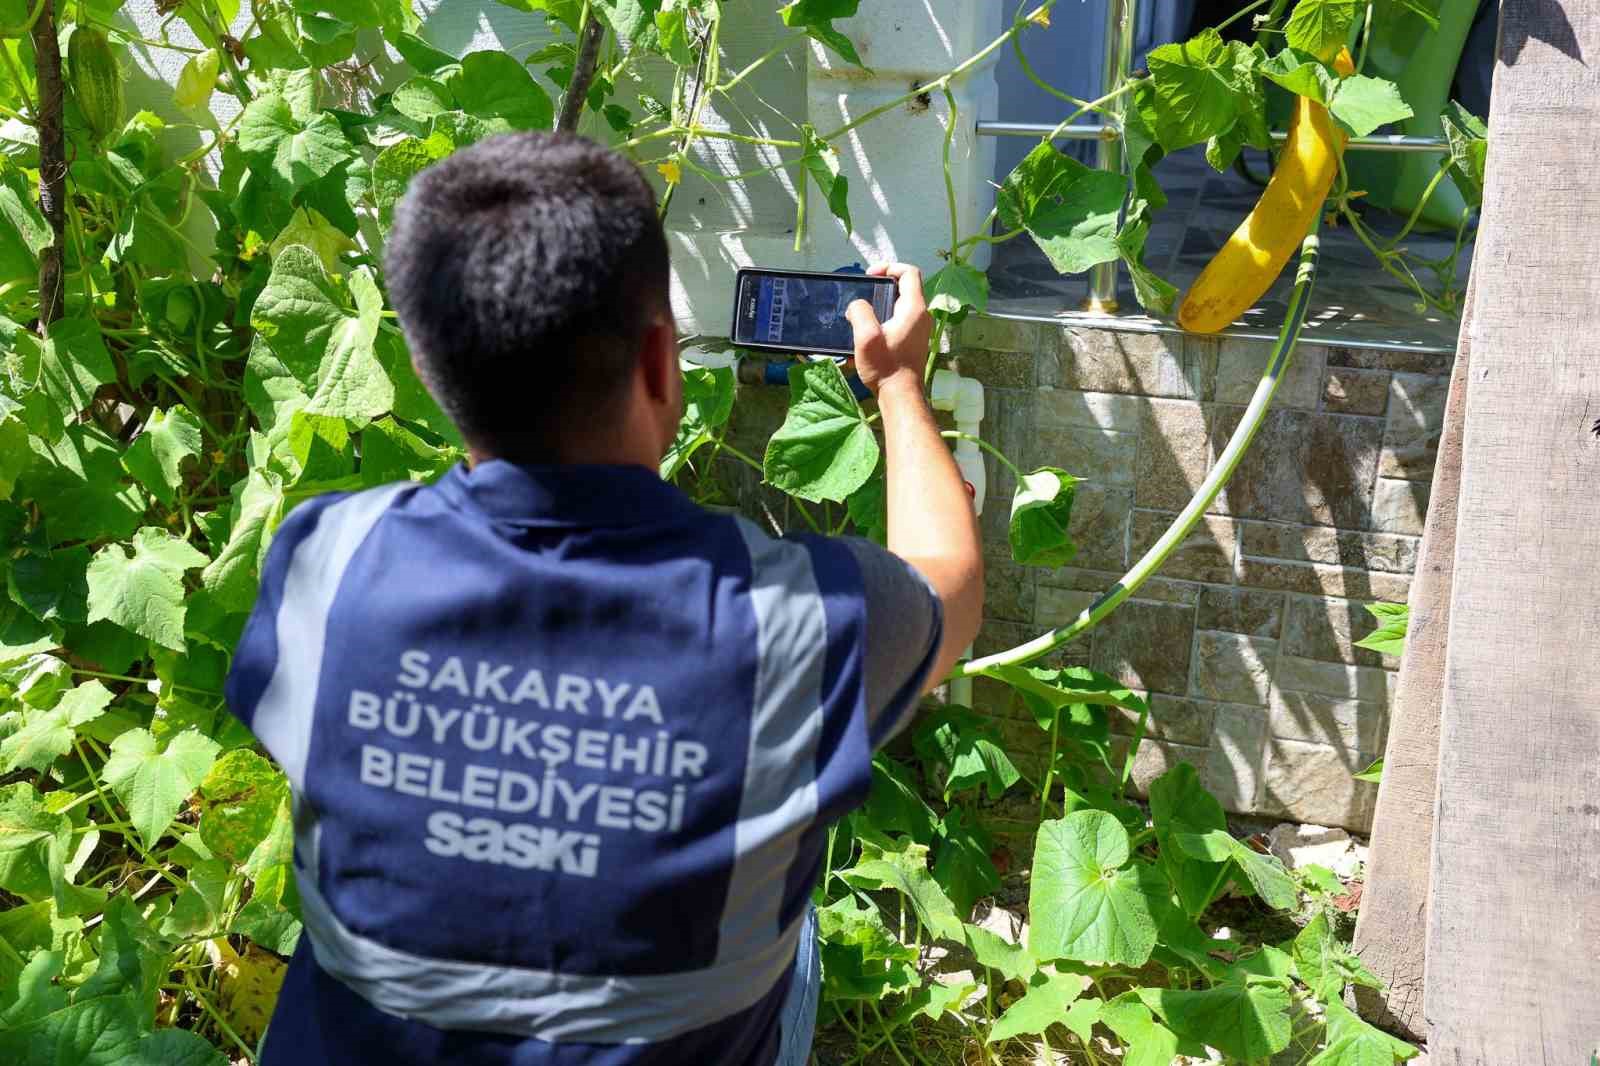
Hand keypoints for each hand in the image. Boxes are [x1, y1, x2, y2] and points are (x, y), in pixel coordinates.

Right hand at [844, 263, 932, 395]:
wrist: (900, 395)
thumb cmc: (886, 367)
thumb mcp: (866, 336)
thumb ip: (860, 312)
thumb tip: (857, 305)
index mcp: (914, 309)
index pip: (909, 272)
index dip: (889, 266)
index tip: (870, 275)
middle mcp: (921, 315)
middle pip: (906, 286)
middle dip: (884, 284)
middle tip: (864, 291)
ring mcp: (920, 328)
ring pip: (903, 303)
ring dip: (884, 301)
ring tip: (864, 310)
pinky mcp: (914, 340)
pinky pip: (902, 317)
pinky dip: (887, 315)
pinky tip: (871, 329)